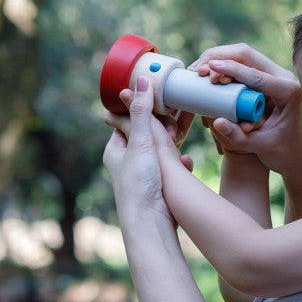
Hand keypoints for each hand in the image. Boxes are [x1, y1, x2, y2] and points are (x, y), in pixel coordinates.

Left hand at [103, 78, 184, 225]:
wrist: (151, 222)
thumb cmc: (139, 183)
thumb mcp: (141, 141)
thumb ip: (142, 111)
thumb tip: (140, 79)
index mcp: (116, 149)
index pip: (128, 120)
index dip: (144, 108)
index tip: (160, 99)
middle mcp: (128, 161)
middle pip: (148, 133)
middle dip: (164, 127)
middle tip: (175, 124)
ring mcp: (145, 173)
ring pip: (162, 149)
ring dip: (174, 144)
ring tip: (181, 139)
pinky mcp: (160, 185)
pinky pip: (173, 167)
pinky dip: (180, 163)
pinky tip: (186, 164)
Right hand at [190, 43, 301, 176]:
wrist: (298, 156)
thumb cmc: (283, 153)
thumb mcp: (260, 147)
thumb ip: (237, 137)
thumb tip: (214, 122)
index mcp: (288, 91)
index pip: (255, 74)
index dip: (230, 69)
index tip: (209, 68)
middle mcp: (283, 77)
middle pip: (247, 54)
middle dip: (219, 57)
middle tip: (198, 70)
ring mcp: (273, 75)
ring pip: (243, 56)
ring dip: (219, 60)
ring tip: (199, 72)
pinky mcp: (264, 79)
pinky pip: (241, 66)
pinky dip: (223, 67)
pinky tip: (208, 75)